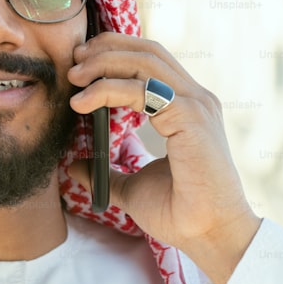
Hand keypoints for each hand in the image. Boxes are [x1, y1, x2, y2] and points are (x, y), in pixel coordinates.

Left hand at [67, 32, 260, 283]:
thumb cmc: (181, 213)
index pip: (153, 62)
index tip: (81, 62)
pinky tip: (82, 103)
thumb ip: (108, 171)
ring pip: (145, 62)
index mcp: (187, 108)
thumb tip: (76, 165)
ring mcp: (196, 105)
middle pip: (149, 51)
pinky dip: (107, 89)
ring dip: (104, 62)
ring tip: (74, 76)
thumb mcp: (133, 186)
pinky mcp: (190, 117)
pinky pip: (142, 90)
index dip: (117, 52)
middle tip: (73, 57)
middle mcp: (196, 99)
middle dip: (107, 48)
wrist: (209, 235)